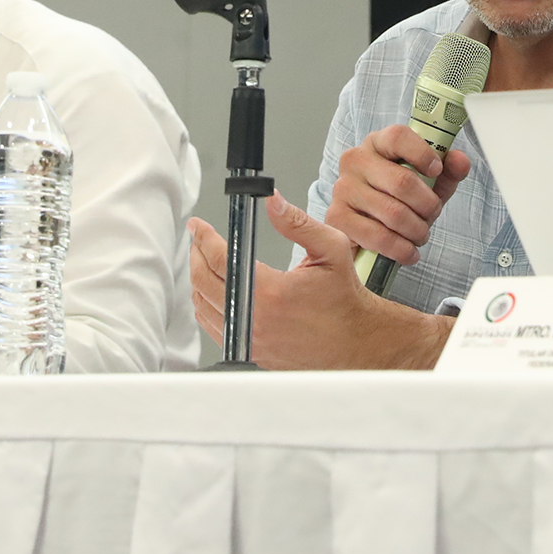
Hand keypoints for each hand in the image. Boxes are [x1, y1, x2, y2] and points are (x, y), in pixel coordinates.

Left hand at [188, 194, 452, 369]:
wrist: (356, 341)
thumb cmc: (344, 297)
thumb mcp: (331, 249)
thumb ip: (297, 222)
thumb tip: (272, 200)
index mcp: (270, 293)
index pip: (220, 259)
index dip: (204, 238)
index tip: (198, 225)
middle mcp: (255, 320)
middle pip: (204, 282)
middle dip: (196, 255)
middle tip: (198, 239)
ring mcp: (250, 341)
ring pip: (204, 307)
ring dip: (198, 280)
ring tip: (202, 260)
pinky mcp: (251, 353)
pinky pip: (214, 328)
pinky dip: (206, 306)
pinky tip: (212, 292)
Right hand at [326, 123, 468, 265]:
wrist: (368, 227)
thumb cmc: (399, 198)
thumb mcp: (428, 182)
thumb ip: (448, 170)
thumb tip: (460, 161)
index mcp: (377, 142)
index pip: (399, 137)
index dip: (423, 154)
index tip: (437, 170)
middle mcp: (355, 160)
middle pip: (402, 181)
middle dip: (427, 205)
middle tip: (432, 214)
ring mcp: (343, 188)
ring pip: (393, 213)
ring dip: (417, 230)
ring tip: (421, 234)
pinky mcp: (337, 217)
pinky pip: (378, 236)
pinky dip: (401, 249)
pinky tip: (408, 251)